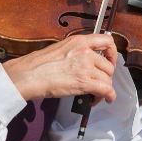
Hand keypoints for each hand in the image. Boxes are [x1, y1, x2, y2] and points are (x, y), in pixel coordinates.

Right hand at [2, 34, 117, 103]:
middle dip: (106, 76)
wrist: (29, 75)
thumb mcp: (60, 48)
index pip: (107, 40)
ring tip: (96, 94)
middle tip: (98, 82)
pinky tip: (106, 99)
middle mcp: (85, 52)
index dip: (112, 53)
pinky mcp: (84, 83)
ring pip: (107, 79)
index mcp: (79, 41)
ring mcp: (86, 67)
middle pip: (108, 65)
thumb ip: (76, 51)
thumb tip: (85, 62)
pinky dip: (109, 96)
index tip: (109, 60)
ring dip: (105, 88)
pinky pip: (106, 90)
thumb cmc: (38, 64)